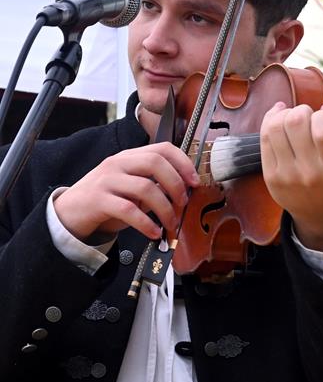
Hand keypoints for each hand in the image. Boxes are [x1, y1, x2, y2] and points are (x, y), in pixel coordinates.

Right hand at [54, 142, 199, 242]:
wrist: (69, 214)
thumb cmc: (106, 201)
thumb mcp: (131, 189)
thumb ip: (154, 187)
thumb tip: (183, 194)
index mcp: (129, 157)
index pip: (162, 148)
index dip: (183, 163)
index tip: (195, 182)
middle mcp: (118, 163)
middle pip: (155, 162)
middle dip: (176, 184)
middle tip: (183, 203)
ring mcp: (107, 180)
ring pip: (145, 188)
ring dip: (164, 209)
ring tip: (170, 224)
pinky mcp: (98, 200)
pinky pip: (128, 210)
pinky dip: (146, 224)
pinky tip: (153, 233)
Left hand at [260, 102, 322, 251]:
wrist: (322, 213)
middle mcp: (311, 174)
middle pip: (295, 122)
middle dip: (302, 111)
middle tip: (308, 118)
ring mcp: (288, 176)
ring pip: (276, 127)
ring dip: (285, 115)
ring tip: (294, 119)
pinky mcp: (271, 176)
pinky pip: (264, 138)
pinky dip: (271, 121)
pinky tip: (280, 118)